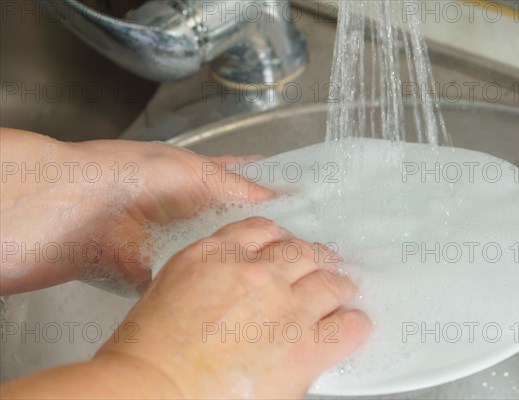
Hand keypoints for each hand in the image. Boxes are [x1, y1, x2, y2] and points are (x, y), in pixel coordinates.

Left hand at [0, 128, 272, 294]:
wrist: (89, 208)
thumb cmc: (140, 175)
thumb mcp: (200, 173)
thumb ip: (239, 187)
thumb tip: (276, 195)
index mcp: (199, 179)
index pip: (242, 186)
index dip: (268, 194)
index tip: (298, 207)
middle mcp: (191, 211)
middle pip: (233, 223)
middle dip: (260, 234)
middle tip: (295, 249)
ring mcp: (178, 241)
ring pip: (218, 253)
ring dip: (239, 261)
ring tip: (275, 273)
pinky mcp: (166, 269)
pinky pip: (197, 278)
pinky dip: (214, 283)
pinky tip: (239, 290)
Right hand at [97, 217, 371, 398]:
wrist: (154, 389)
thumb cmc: (150, 353)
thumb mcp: (170, 290)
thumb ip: (208, 275)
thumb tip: (231, 283)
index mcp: (217, 254)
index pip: (263, 230)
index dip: (281, 239)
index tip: (287, 246)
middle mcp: (256, 272)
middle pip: (301, 252)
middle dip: (313, 258)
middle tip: (322, 264)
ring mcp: (285, 306)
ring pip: (329, 282)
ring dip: (338, 286)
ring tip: (343, 289)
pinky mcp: (304, 345)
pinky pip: (346, 326)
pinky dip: (354, 324)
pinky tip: (355, 323)